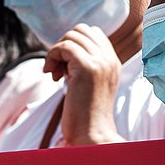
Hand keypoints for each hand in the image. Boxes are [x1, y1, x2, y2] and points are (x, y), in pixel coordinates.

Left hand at [46, 24, 123, 144]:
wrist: (92, 134)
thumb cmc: (86, 115)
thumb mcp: (89, 85)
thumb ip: (84, 66)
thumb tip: (64, 51)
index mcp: (113, 62)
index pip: (92, 33)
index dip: (74, 44)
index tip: (66, 65)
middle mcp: (110, 59)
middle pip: (80, 30)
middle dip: (63, 45)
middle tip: (58, 69)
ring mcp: (100, 62)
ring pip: (71, 36)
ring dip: (56, 52)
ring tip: (55, 74)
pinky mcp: (87, 68)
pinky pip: (64, 47)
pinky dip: (52, 57)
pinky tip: (51, 76)